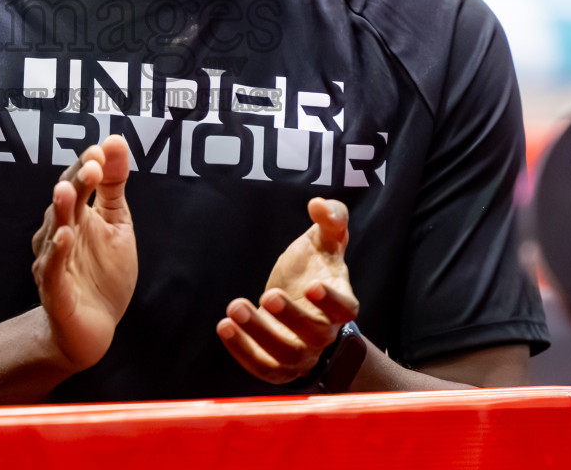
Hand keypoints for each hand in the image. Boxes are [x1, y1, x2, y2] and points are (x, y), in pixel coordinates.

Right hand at [30, 134, 135, 371]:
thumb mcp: (117, 225)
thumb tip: (115, 140)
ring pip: (54, 231)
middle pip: (65, 201)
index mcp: (76, 216)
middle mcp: (59, 233)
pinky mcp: (55, 291)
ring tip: (67, 191)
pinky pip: (53, 268)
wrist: (93, 331)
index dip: (88, 165)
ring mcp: (54, 262)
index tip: (103, 148)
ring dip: (61, 210)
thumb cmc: (102, 276)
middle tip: (92, 164)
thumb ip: (114, 185)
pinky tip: (65, 237)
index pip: (77, 182)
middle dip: (77, 182)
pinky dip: (57, 252)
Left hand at [218, 197, 359, 384]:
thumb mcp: (325, 240)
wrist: (300, 303)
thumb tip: (318, 204)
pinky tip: (225, 327)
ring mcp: (302, 353)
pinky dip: (243, 352)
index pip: (345, 309)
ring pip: (286, 355)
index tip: (313, 286)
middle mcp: (325, 333)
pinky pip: (263, 367)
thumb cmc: (315, 268)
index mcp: (341, 302)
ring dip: (259, 335)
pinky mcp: (278, 366)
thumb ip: (330, 218)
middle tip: (268, 294)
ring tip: (234, 308)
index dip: (332, 301)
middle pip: (315, 334)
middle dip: (291, 317)